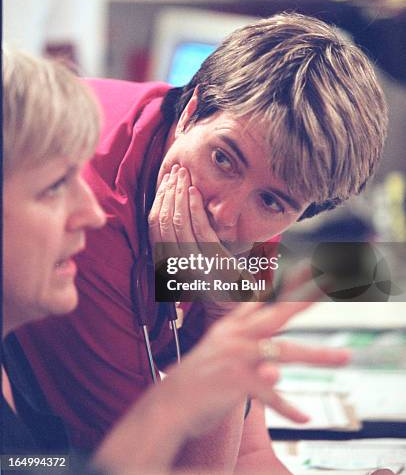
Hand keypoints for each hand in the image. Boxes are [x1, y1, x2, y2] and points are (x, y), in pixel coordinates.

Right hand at [149, 165, 253, 316]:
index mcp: (166, 262)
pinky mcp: (213, 261)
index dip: (157, 201)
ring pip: (178, 223)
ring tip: (183, 175)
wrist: (234, 303)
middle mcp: (175, 264)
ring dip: (179, 195)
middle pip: (164, 221)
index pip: (154, 226)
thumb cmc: (213, 277)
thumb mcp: (191, 257)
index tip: (164, 181)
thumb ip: (181, 238)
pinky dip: (195, 208)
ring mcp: (194, 263)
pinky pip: (200, 230)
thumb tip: (177, 206)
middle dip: (168, 192)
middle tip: (175, 171)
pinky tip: (194, 192)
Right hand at [161, 299, 349, 436]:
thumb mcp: (220, 348)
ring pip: (284, 351)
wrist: (168, 404)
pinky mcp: (234, 381)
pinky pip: (269, 394)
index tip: (311, 266)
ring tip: (345, 357)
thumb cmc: (198, 379)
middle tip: (332, 282)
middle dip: (306, 298)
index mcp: (233, 328)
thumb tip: (264, 323)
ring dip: (317, 355)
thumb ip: (244, 336)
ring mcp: (236, 356)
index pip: (264, 300)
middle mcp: (236, 336)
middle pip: (278, 313)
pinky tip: (304, 417)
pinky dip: (286, 407)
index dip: (287, 283)